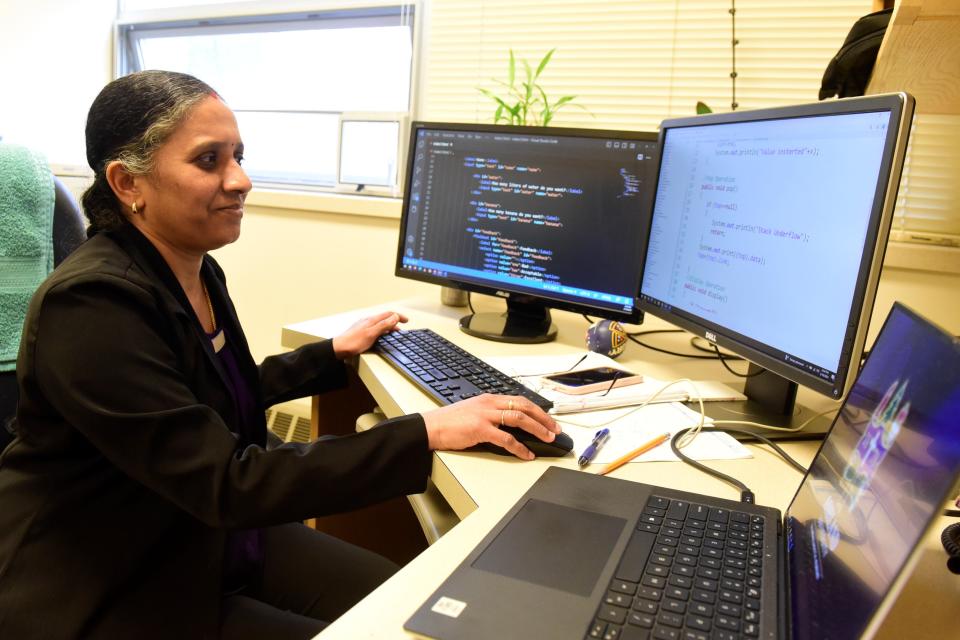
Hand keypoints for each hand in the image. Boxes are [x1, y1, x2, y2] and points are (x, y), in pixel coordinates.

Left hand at [332, 311, 407, 357]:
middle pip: (384, 318)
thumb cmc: (353, 343)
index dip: (398, 316)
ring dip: (389, 326)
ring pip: (380, 323)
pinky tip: (381, 336)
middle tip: (402, 327)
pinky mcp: (360, 332)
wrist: (338, 349)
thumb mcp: (371, 334)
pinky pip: (375, 328)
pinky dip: (382, 330)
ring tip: (394, 332)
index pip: (388, 314)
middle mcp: (367, 321)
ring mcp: (363, 326)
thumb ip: (384, 325)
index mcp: (371, 320)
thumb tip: (395, 317)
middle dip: (395, 321)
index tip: (406, 320)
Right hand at [422, 394, 559, 459]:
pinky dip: (519, 447)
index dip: (537, 410)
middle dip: (544, 418)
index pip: (520, 400)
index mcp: (489, 398)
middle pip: (524, 407)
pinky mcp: (480, 429)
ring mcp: (485, 415)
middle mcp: (490, 403)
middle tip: (556, 429)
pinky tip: (526, 454)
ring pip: (519, 419)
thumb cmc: (450, 422)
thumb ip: (491, 414)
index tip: (549, 419)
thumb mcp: (473, 411)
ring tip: (548, 439)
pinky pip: (506, 439)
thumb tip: (509, 425)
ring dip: (537, 429)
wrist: (430, 427)